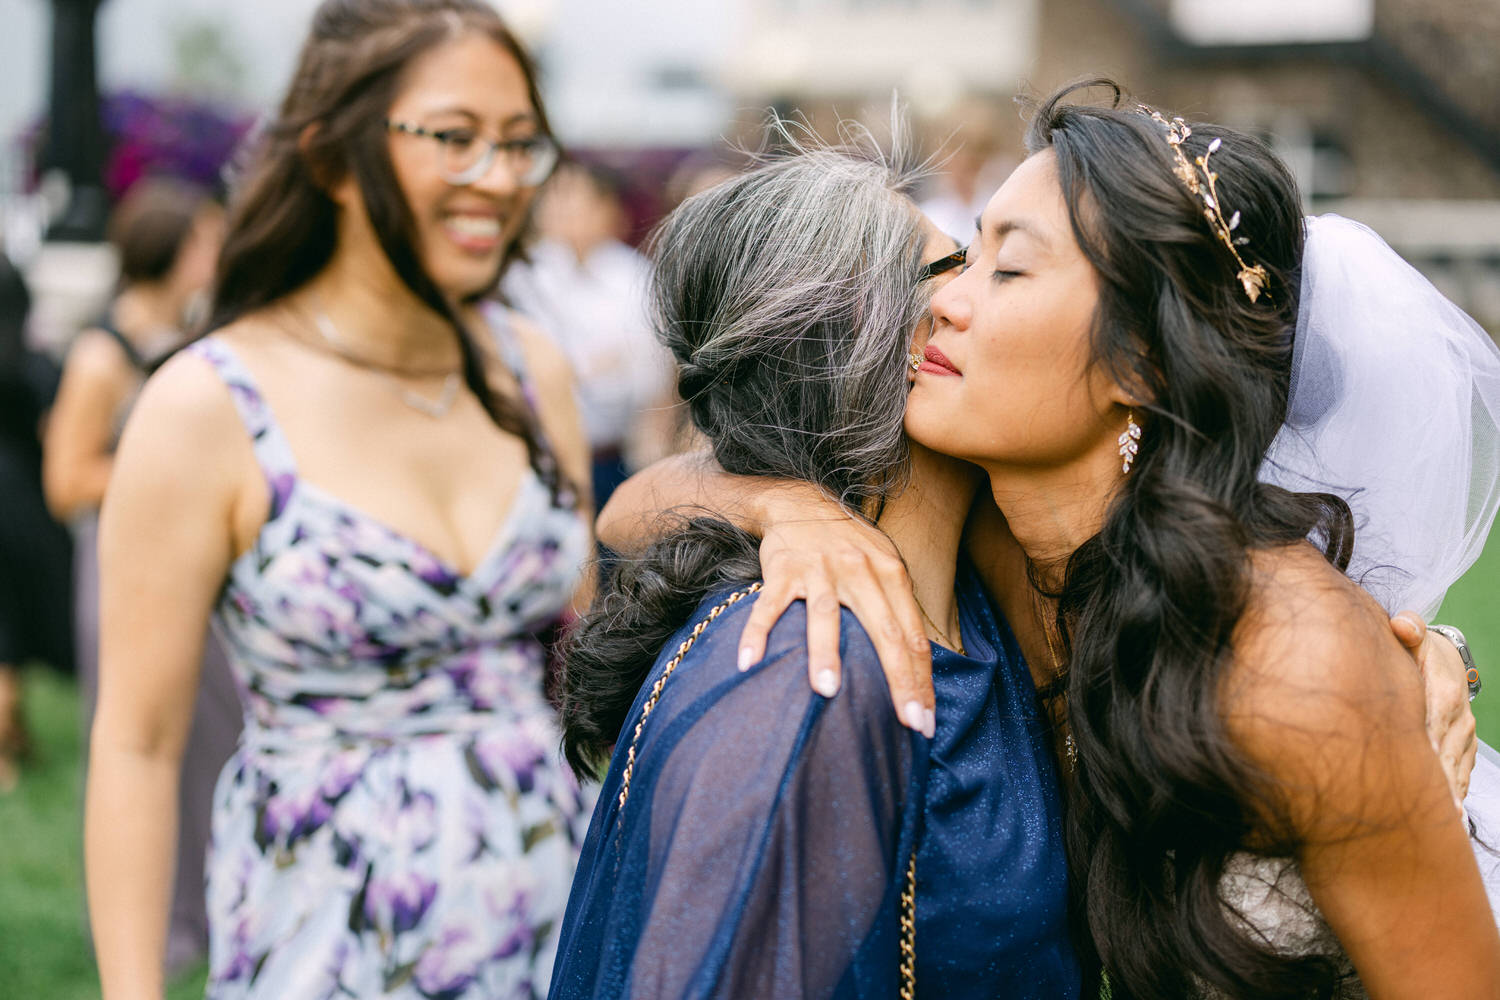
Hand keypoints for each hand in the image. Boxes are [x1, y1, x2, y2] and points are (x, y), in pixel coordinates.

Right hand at [735, 488, 933, 735]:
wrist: (800, 500)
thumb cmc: (847, 543)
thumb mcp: (883, 566)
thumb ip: (897, 607)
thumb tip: (918, 663)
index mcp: (891, 574)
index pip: (912, 636)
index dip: (922, 679)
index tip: (926, 722)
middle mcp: (859, 570)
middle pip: (884, 630)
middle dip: (898, 679)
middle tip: (907, 720)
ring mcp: (819, 569)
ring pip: (825, 615)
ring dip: (825, 653)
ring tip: (828, 691)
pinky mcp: (782, 568)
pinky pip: (769, 605)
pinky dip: (757, 632)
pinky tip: (748, 662)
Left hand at [1389, 611, 1477, 802]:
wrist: (1443, 657)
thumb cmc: (1416, 649)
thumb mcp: (1413, 633)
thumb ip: (1408, 628)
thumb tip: (1402, 626)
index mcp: (1443, 689)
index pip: (1436, 718)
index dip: (1430, 741)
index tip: (1422, 764)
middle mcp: (1459, 715)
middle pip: (1448, 751)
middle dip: (1441, 780)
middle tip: (1437, 810)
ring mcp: (1464, 733)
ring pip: (1457, 767)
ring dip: (1451, 793)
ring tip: (1445, 821)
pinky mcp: (1465, 746)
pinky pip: (1461, 772)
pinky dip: (1454, 793)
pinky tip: (1447, 817)